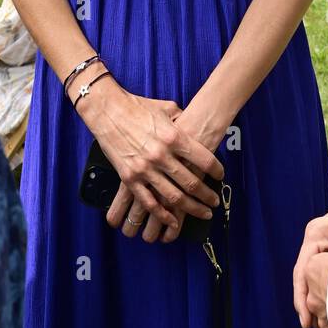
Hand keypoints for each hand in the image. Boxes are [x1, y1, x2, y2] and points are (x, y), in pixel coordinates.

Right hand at [83, 86, 222, 242]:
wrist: (107, 110)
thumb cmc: (137, 106)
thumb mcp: (165, 108)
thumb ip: (181, 119)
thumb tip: (193, 124)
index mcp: (173, 136)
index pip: (204, 159)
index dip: (216, 170)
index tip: (221, 176)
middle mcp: (161, 155)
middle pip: (192, 182)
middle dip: (207, 195)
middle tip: (214, 201)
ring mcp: (145, 169)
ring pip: (174, 197)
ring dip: (192, 208)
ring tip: (203, 212)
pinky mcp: (130, 178)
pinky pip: (149, 202)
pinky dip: (163, 215)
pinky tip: (173, 220)